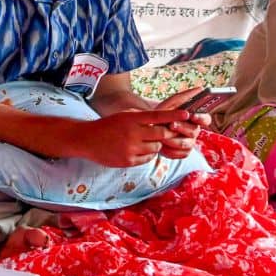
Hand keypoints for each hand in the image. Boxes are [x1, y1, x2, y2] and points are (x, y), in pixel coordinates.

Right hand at [75, 109, 189, 166]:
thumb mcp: (124, 116)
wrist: (87, 140)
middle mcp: (133, 133)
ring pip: (156, 148)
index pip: (159, 116)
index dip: (174, 115)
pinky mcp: (128, 161)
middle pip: (162, 134)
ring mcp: (131, 149)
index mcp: (132, 119)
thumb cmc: (108, 125)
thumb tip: (164, 121)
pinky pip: (147, 159)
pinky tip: (137, 150)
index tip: (188, 114)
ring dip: (155, 145)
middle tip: (167, 133)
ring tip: (144, 141)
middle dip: (167, 134)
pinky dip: (147, 155)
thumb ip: (142, 118)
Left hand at [156, 87, 210, 158]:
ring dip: (174, 140)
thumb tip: (201, 89)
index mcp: (195, 118)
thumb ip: (184, 97)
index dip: (201, 118)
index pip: (206, 119)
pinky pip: (180, 154)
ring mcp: (190, 142)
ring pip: (186, 144)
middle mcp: (195, 130)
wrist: (149, 127)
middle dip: (182, 128)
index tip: (193, 115)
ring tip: (162, 137)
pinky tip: (162, 146)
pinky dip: (170, 150)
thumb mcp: (171, 104)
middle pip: (194, 131)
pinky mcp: (183, 153)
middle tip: (171, 125)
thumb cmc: (163, 113)